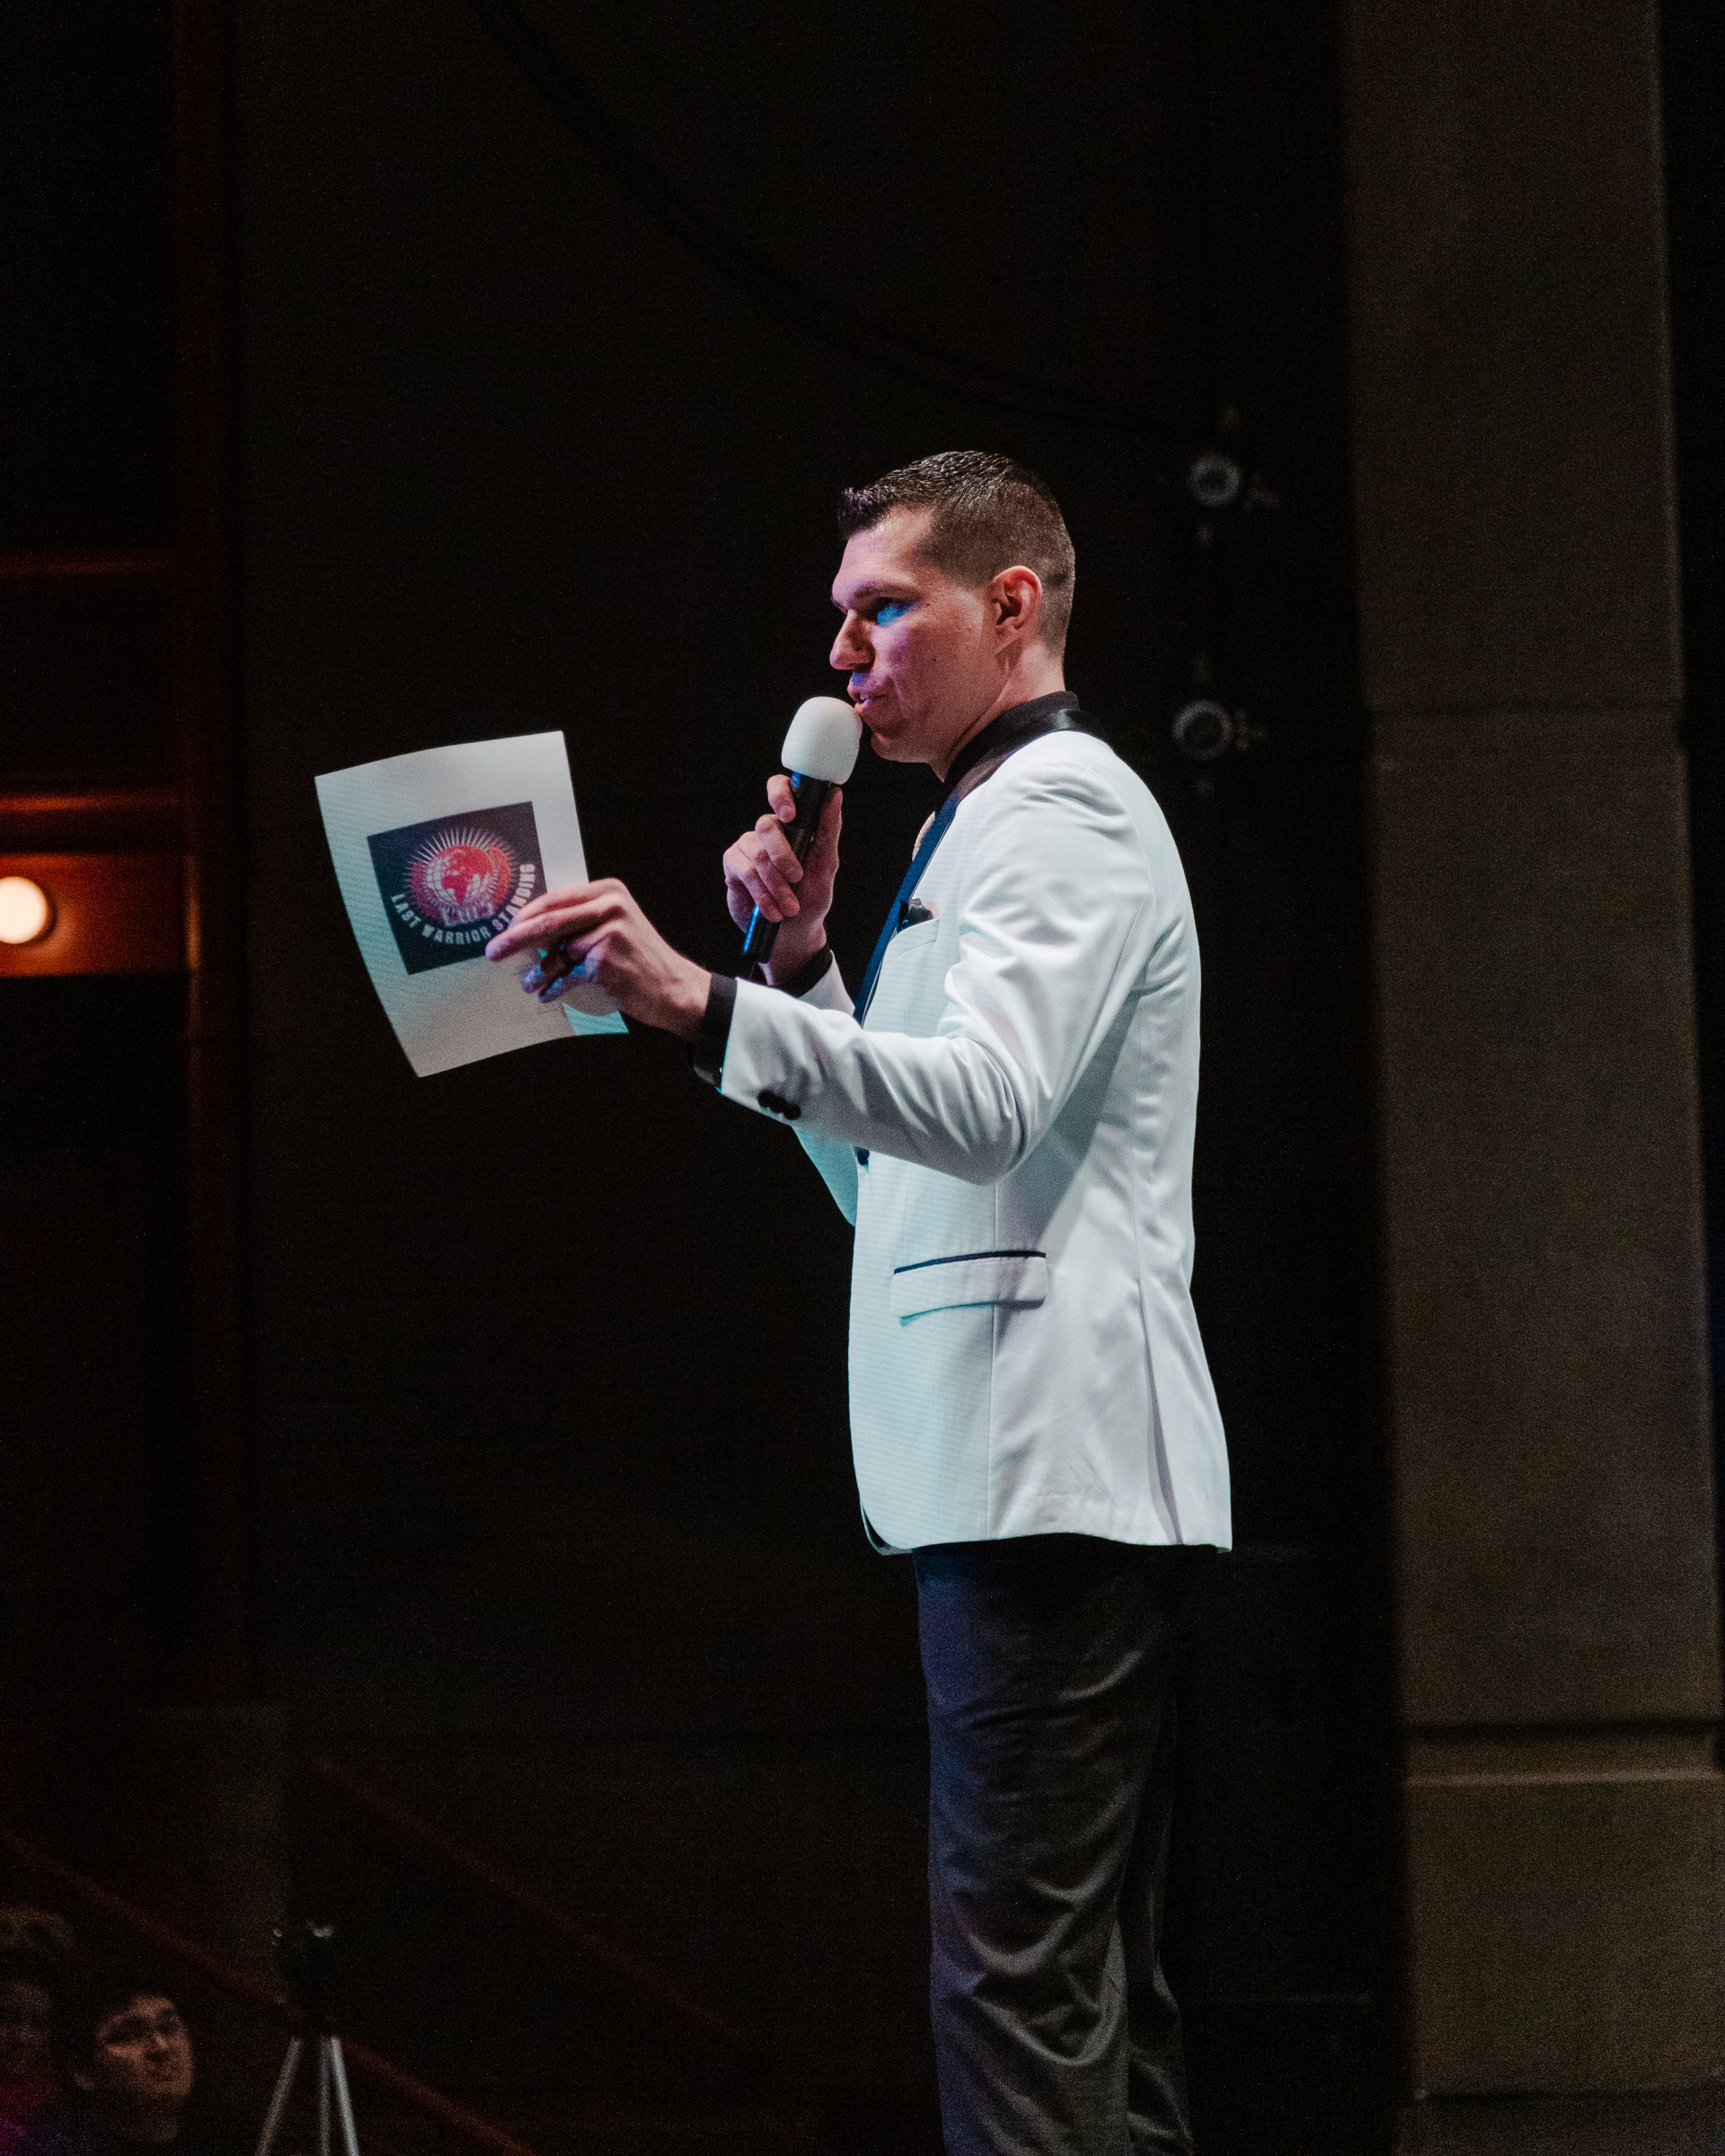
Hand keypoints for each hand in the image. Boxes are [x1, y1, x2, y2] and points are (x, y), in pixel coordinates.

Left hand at [484, 878, 709, 1038]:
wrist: (673, 988)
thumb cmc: (639, 960)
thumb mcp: (614, 927)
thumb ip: (580, 922)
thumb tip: (531, 932)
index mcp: (608, 891)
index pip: (555, 899)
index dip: (525, 916)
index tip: (505, 928)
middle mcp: (610, 906)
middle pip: (549, 922)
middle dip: (516, 939)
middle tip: (493, 951)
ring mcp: (609, 932)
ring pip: (557, 954)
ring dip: (538, 973)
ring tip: (528, 984)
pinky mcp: (606, 960)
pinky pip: (568, 975)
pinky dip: (554, 987)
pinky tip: (548, 994)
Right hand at [722, 778, 841, 983]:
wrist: (793, 934)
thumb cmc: (811, 898)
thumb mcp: (826, 865)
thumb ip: (829, 829)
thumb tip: (835, 794)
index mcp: (792, 824)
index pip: (780, 789)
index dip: (780, 794)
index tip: (790, 816)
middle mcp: (768, 831)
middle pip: (766, 825)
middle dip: (784, 856)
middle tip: (797, 879)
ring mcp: (747, 847)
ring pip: (757, 852)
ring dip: (776, 884)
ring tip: (789, 906)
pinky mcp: (733, 866)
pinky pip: (745, 871)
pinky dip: (762, 894)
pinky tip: (772, 910)